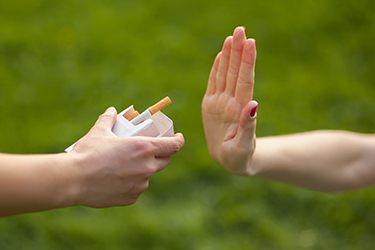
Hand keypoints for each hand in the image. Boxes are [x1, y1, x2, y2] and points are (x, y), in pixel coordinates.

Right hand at [68, 107, 183, 206]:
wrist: (74, 179)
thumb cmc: (88, 152)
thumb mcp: (99, 132)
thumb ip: (108, 119)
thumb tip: (112, 111)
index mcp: (145, 148)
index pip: (173, 145)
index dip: (178, 140)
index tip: (178, 137)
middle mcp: (147, 167)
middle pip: (165, 161)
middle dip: (162, 155)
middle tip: (153, 150)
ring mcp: (140, 184)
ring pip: (149, 176)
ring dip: (144, 170)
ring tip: (128, 166)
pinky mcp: (131, 197)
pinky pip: (137, 189)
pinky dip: (132, 183)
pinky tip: (119, 180)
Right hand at [202, 26, 256, 174]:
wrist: (231, 160)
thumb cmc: (239, 157)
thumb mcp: (242, 146)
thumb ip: (247, 126)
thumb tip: (253, 104)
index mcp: (239, 109)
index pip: (244, 81)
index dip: (246, 62)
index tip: (250, 42)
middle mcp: (231, 102)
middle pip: (235, 72)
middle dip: (238, 51)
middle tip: (240, 30)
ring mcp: (221, 102)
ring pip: (225, 74)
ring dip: (228, 56)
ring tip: (231, 37)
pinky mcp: (211, 105)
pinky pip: (214, 84)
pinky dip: (217, 69)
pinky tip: (220, 56)